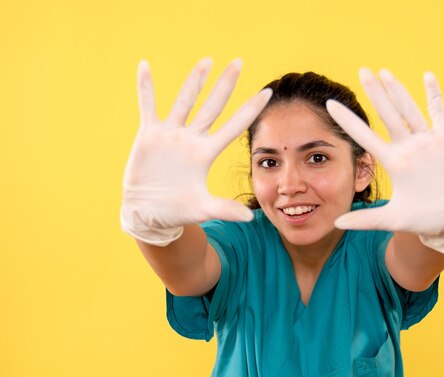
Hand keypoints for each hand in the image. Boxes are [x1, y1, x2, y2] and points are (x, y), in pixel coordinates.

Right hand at [121, 58, 271, 245]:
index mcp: (207, 153)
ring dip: (194, 81)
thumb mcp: (202, 209)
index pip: (234, 126)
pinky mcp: (149, 135)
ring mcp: (171, 134)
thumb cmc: (178, 211)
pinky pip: (148, 105)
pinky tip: (145, 66)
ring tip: (207, 61)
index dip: (250, 110)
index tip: (267, 92)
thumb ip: (224, 209)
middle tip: (239, 62)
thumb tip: (250, 218)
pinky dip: (146, 87)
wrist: (149, 213)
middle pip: (213, 106)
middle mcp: (192, 139)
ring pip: (185, 101)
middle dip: (225, 85)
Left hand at [326, 68, 443, 253]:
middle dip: (376, 93)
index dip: (349, 121)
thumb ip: (365, 220)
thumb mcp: (392, 219)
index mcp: (393, 162)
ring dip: (398, 91)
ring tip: (385, 72)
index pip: (365, 136)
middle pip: (387, 115)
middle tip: (362, 71)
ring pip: (409, 110)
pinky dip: (434, 95)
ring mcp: (426, 142)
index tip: (330, 104)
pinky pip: (439, 113)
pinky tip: (427, 76)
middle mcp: (407, 148)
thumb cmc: (422, 219)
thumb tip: (336, 223)